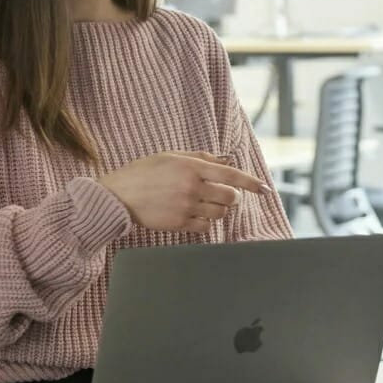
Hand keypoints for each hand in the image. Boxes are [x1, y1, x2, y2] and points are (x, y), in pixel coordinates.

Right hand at [97, 152, 269, 234]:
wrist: (117, 196)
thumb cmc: (143, 172)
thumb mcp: (170, 156)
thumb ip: (200, 157)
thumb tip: (226, 160)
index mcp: (191, 167)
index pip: (231, 174)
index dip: (252, 183)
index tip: (265, 189)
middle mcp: (191, 187)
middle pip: (230, 197)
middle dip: (232, 197)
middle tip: (224, 195)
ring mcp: (186, 207)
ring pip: (220, 213)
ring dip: (219, 210)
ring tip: (205, 203)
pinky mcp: (179, 224)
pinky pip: (205, 227)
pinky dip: (206, 222)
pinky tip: (195, 214)